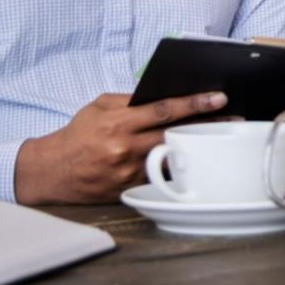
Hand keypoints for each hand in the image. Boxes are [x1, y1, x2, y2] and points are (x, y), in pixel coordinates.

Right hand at [14, 91, 227, 204]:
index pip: (164, 110)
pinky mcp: (129, 189)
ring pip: (173, 157)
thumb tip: (163, 94)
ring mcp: (128, 172)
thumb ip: (130, 100)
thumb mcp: (99, 106)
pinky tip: (195, 158)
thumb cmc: (78, 134)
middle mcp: (124, 148)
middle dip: (206, 125)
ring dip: (197, 147)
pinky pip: (160, 176)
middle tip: (233, 118)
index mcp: (117, 123)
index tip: (218, 98)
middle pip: (176, 134)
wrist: (52, 171)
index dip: (194, 103)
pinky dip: (177, 165)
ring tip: (219, 137)